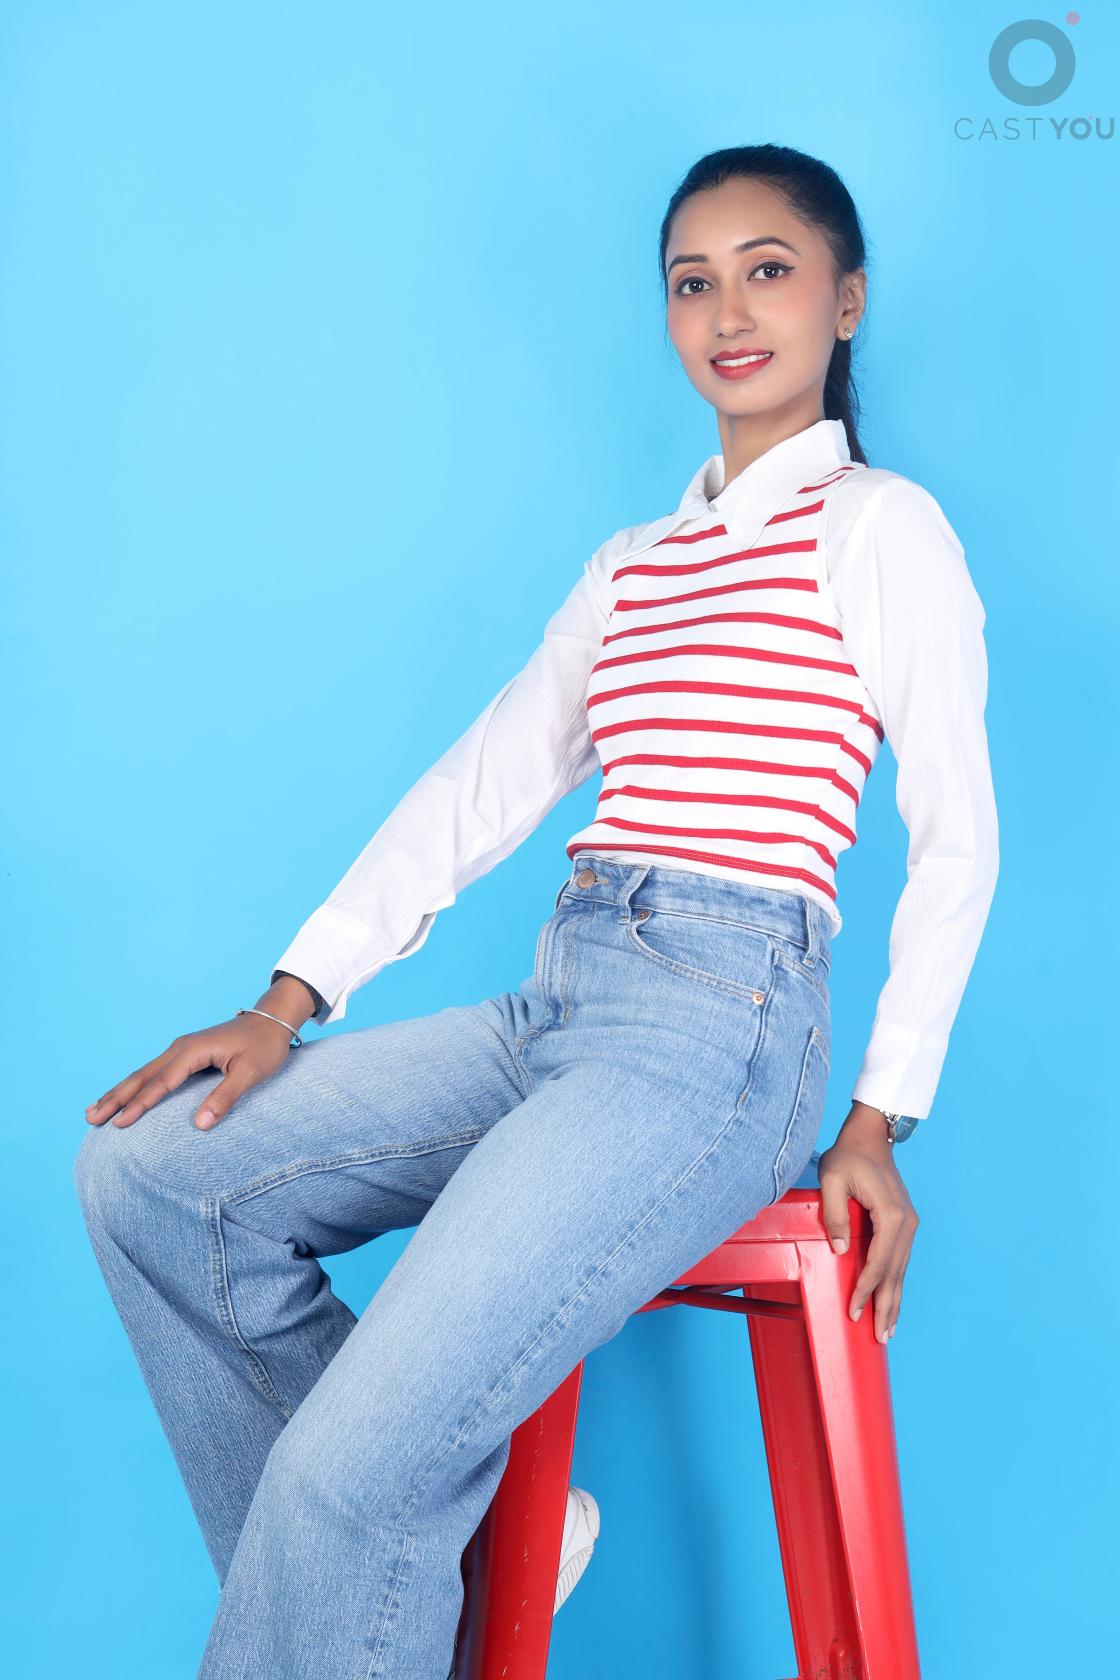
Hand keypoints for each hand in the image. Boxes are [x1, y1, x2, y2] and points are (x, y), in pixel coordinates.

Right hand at [83, 986, 309, 1130]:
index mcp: (193, 1050)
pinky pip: (153, 1072)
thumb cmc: (264, 1046)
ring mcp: (180, 1049)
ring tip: (93, 1111)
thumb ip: (225, 1097)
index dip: (139, 1104)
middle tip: (91, 1119)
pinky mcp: (184, 1054)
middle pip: (142, 1076)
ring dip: (118, 1092)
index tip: (119, 1123)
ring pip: (143, 1074)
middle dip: (116, 1098)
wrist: (272, 1021)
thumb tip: (201, 1124)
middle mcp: (180, 1047)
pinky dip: (134, 1085)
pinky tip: (121, 1096)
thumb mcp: (250, 1073)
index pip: (161, 1083)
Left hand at [816, 1103, 919, 1344]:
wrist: (870, 1136)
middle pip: (895, 1274)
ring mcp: (909, 1225)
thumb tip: (840, 1252)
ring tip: (888, 1330)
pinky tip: (892, 1300)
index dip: (865, 1289)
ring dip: (894, 1300)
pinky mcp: (904, 1224)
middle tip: (878, 1337)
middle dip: (885, 1306)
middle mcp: (907, 1224)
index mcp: (892, 1215)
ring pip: (901, 1271)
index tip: (853, 1310)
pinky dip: (896, 1283)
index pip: (878, 1263)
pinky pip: (900, 1260)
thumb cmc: (848, 1156)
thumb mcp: (832, 1179)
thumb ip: (834, 1216)